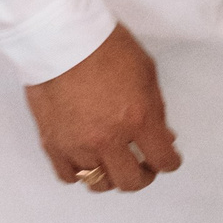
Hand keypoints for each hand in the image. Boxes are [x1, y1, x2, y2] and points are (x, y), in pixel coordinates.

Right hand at [24, 25, 180, 192]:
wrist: (62, 38)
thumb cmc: (105, 46)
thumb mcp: (146, 72)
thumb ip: (155, 108)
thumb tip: (160, 133)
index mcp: (138, 118)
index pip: (162, 159)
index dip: (170, 162)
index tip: (168, 159)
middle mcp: (108, 139)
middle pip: (131, 181)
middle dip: (144, 175)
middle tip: (144, 165)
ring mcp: (78, 146)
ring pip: (99, 183)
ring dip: (112, 176)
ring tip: (114, 162)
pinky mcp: (53, 144)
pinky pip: (69, 176)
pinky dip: (81, 173)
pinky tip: (87, 160)